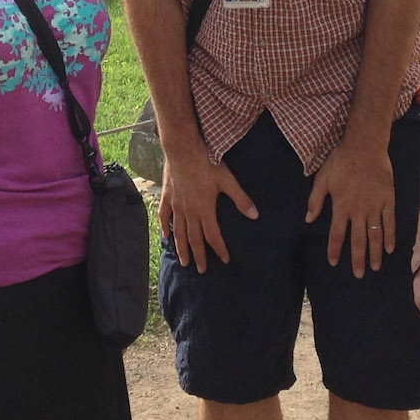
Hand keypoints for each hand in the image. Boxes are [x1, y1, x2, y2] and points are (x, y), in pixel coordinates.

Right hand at [160, 146, 256, 272]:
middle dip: (199, 256)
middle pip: (194, 239)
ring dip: (181, 248)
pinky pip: (164, 216)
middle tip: (201, 270)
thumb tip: (254, 215)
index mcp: (204, 209)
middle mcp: (189, 211)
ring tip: (184, 262)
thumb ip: (240, 198)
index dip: (219, 249)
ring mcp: (176, 205)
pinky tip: (165, 236)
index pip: (213, 236)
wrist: (183, 148)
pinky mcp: (168, 196)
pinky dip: (165, 228)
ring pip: (178, 232)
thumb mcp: (227, 179)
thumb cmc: (206, 162)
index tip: (225, 260)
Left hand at [308, 133, 393, 274]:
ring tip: (375, 267)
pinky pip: (389, 223)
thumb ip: (315, 200)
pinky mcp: (388, 200)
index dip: (334, 250)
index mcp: (341, 206)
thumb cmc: (341, 161)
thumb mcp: (323, 178)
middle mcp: (358, 210)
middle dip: (358, 259)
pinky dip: (389, 236)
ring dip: (375, 253)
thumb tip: (308, 219)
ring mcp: (375, 206)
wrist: (365, 146)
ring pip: (375, 235)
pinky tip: (389, 249)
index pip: (336, 234)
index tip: (333, 262)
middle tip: (358, 274)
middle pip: (358, 240)